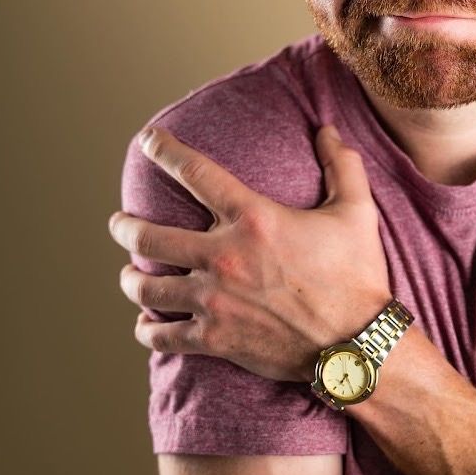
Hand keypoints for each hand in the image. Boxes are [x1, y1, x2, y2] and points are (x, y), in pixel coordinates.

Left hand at [108, 124, 391, 381]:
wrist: (355, 344)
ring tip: (128, 274)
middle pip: (150, 235)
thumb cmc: (357, 274)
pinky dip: (148, 330)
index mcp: (254, 218)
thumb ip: (342, 164)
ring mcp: (215, 300)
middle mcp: (224, 256)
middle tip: (118, 221)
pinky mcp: (215, 338)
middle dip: (125, 226)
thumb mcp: (357, 211)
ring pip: (148, 287)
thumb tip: (328, 130)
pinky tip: (146, 325)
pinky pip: (163, 336)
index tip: (148, 139)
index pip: (196, 173)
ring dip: (131, 278)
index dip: (165, 150)